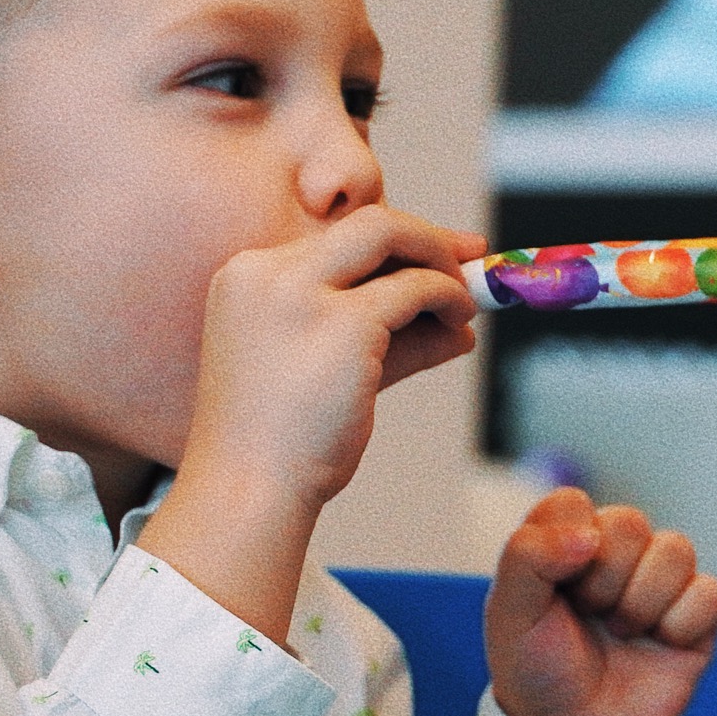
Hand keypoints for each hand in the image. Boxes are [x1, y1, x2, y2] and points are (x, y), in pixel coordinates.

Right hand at [181, 206, 489, 513]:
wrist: (247, 493)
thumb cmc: (281, 446)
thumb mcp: (332, 372)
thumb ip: (390, 340)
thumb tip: (459, 327)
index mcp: (246, 279)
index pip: (334, 239)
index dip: (394, 243)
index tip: (439, 252)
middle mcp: (266, 273)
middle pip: (364, 223)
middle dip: (427, 235)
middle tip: (470, 257)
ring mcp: (300, 294)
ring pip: (390, 237)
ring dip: (441, 264)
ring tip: (466, 305)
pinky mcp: (342, 324)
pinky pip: (414, 289)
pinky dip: (446, 297)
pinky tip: (459, 325)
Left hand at [487, 488, 716, 715]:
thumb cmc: (538, 674)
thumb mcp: (509, 615)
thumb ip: (527, 556)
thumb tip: (590, 536)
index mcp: (562, 545)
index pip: (572, 503)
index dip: (565, 544)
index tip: (555, 589)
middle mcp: (612, 555)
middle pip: (629, 521)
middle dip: (604, 579)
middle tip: (589, 617)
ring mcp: (658, 583)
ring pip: (676, 549)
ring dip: (642, 602)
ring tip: (621, 633)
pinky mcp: (697, 615)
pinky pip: (709, 592)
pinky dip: (680, 624)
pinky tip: (659, 645)